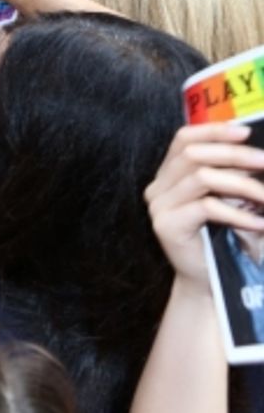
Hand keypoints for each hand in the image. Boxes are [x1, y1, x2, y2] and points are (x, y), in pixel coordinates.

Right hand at [144, 124, 263, 292]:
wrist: (210, 281)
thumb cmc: (223, 237)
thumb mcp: (226, 197)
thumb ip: (229, 174)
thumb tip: (255, 153)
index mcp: (168, 175)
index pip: (183, 139)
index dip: (213, 131)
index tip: (245, 131)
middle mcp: (158, 187)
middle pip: (194, 154)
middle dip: (235, 155)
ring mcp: (159, 206)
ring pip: (202, 177)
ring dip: (244, 185)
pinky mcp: (167, 225)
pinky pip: (206, 207)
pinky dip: (238, 213)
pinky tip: (257, 224)